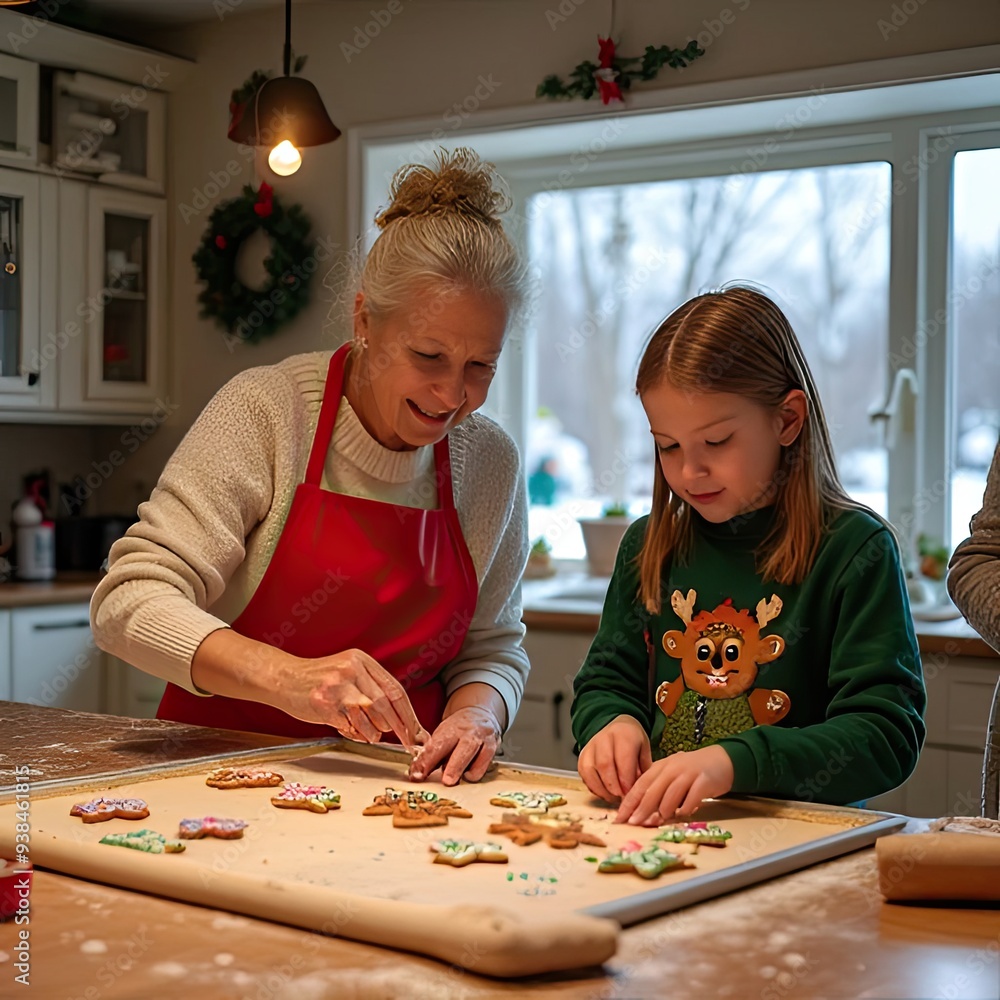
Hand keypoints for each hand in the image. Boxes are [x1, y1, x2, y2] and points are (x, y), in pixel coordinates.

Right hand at [273, 647, 421, 747]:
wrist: (283, 677)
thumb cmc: (318, 678)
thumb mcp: (348, 671)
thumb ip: (371, 687)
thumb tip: (401, 716)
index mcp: (361, 660)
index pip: (394, 689)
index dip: (408, 713)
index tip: (417, 731)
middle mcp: (351, 670)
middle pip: (385, 703)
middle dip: (400, 727)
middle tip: (407, 741)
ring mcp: (336, 687)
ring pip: (368, 716)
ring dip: (374, 732)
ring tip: (371, 735)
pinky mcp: (323, 704)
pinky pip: (348, 726)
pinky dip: (355, 734)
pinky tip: (353, 732)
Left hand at [408, 706, 500, 785]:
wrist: (479, 714)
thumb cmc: (456, 730)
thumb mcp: (442, 736)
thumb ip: (431, 755)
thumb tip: (417, 774)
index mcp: (450, 728)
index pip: (436, 746)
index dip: (426, 762)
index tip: (417, 776)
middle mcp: (468, 732)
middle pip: (462, 750)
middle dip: (454, 767)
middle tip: (447, 781)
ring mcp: (482, 739)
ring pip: (477, 757)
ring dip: (465, 771)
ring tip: (457, 778)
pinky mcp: (493, 747)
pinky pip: (485, 764)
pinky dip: (476, 772)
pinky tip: (469, 772)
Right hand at [578, 715, 652, 802]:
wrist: (620, 728)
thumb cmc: (633, 743)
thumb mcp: (645, 752)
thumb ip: (643, 770)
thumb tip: (637, 792)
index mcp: (624, 734)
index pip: (623, 758)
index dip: (626, 780)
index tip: (630, 793)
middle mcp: (605, 737)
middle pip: (605, 765)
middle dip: (614, 787)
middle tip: (622, 798)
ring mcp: (591, 745)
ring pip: (591, 770)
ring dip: (603, 789)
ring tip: (614, 797)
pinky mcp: (583, 755)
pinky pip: (584, 774)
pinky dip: (594, 787)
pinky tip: (605, 792)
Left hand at [614, 745, 734, 825]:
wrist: (721, 760)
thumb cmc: (692, 772)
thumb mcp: (671, 775)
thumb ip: (658, 790)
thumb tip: (641, 815)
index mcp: (660, 767)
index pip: (640, 785)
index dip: (629, 802)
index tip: (620, 818)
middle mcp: (672, 769)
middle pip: (652, 792)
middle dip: (641, 810)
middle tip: (633, 824)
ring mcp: (688, 774)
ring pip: (670, 797)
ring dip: (664, 812)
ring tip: (661, 820)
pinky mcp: (704, 782)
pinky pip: (690, 800)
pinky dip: (685, 810)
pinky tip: (684, 813)